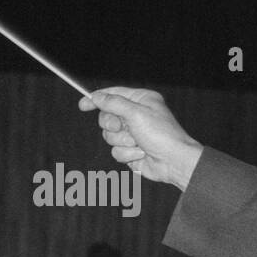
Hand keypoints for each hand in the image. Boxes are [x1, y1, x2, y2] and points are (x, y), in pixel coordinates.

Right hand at [79, 87, 203, 189]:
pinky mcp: (131, 150)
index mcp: (141, 100)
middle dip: (113, 125)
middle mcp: (136, 115)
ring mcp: (133, 134)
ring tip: (138, 143)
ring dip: (122, 142)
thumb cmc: (161, 134)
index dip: (97, 99)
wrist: (173, 162)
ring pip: (109, 136)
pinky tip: (141, 154)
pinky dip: (127, 153)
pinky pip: (116, 151)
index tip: (83, 104)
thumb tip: (96, 96)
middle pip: (106, 117)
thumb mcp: (136, 113)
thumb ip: (113, 103)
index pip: (113, 94)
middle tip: (122, 127)